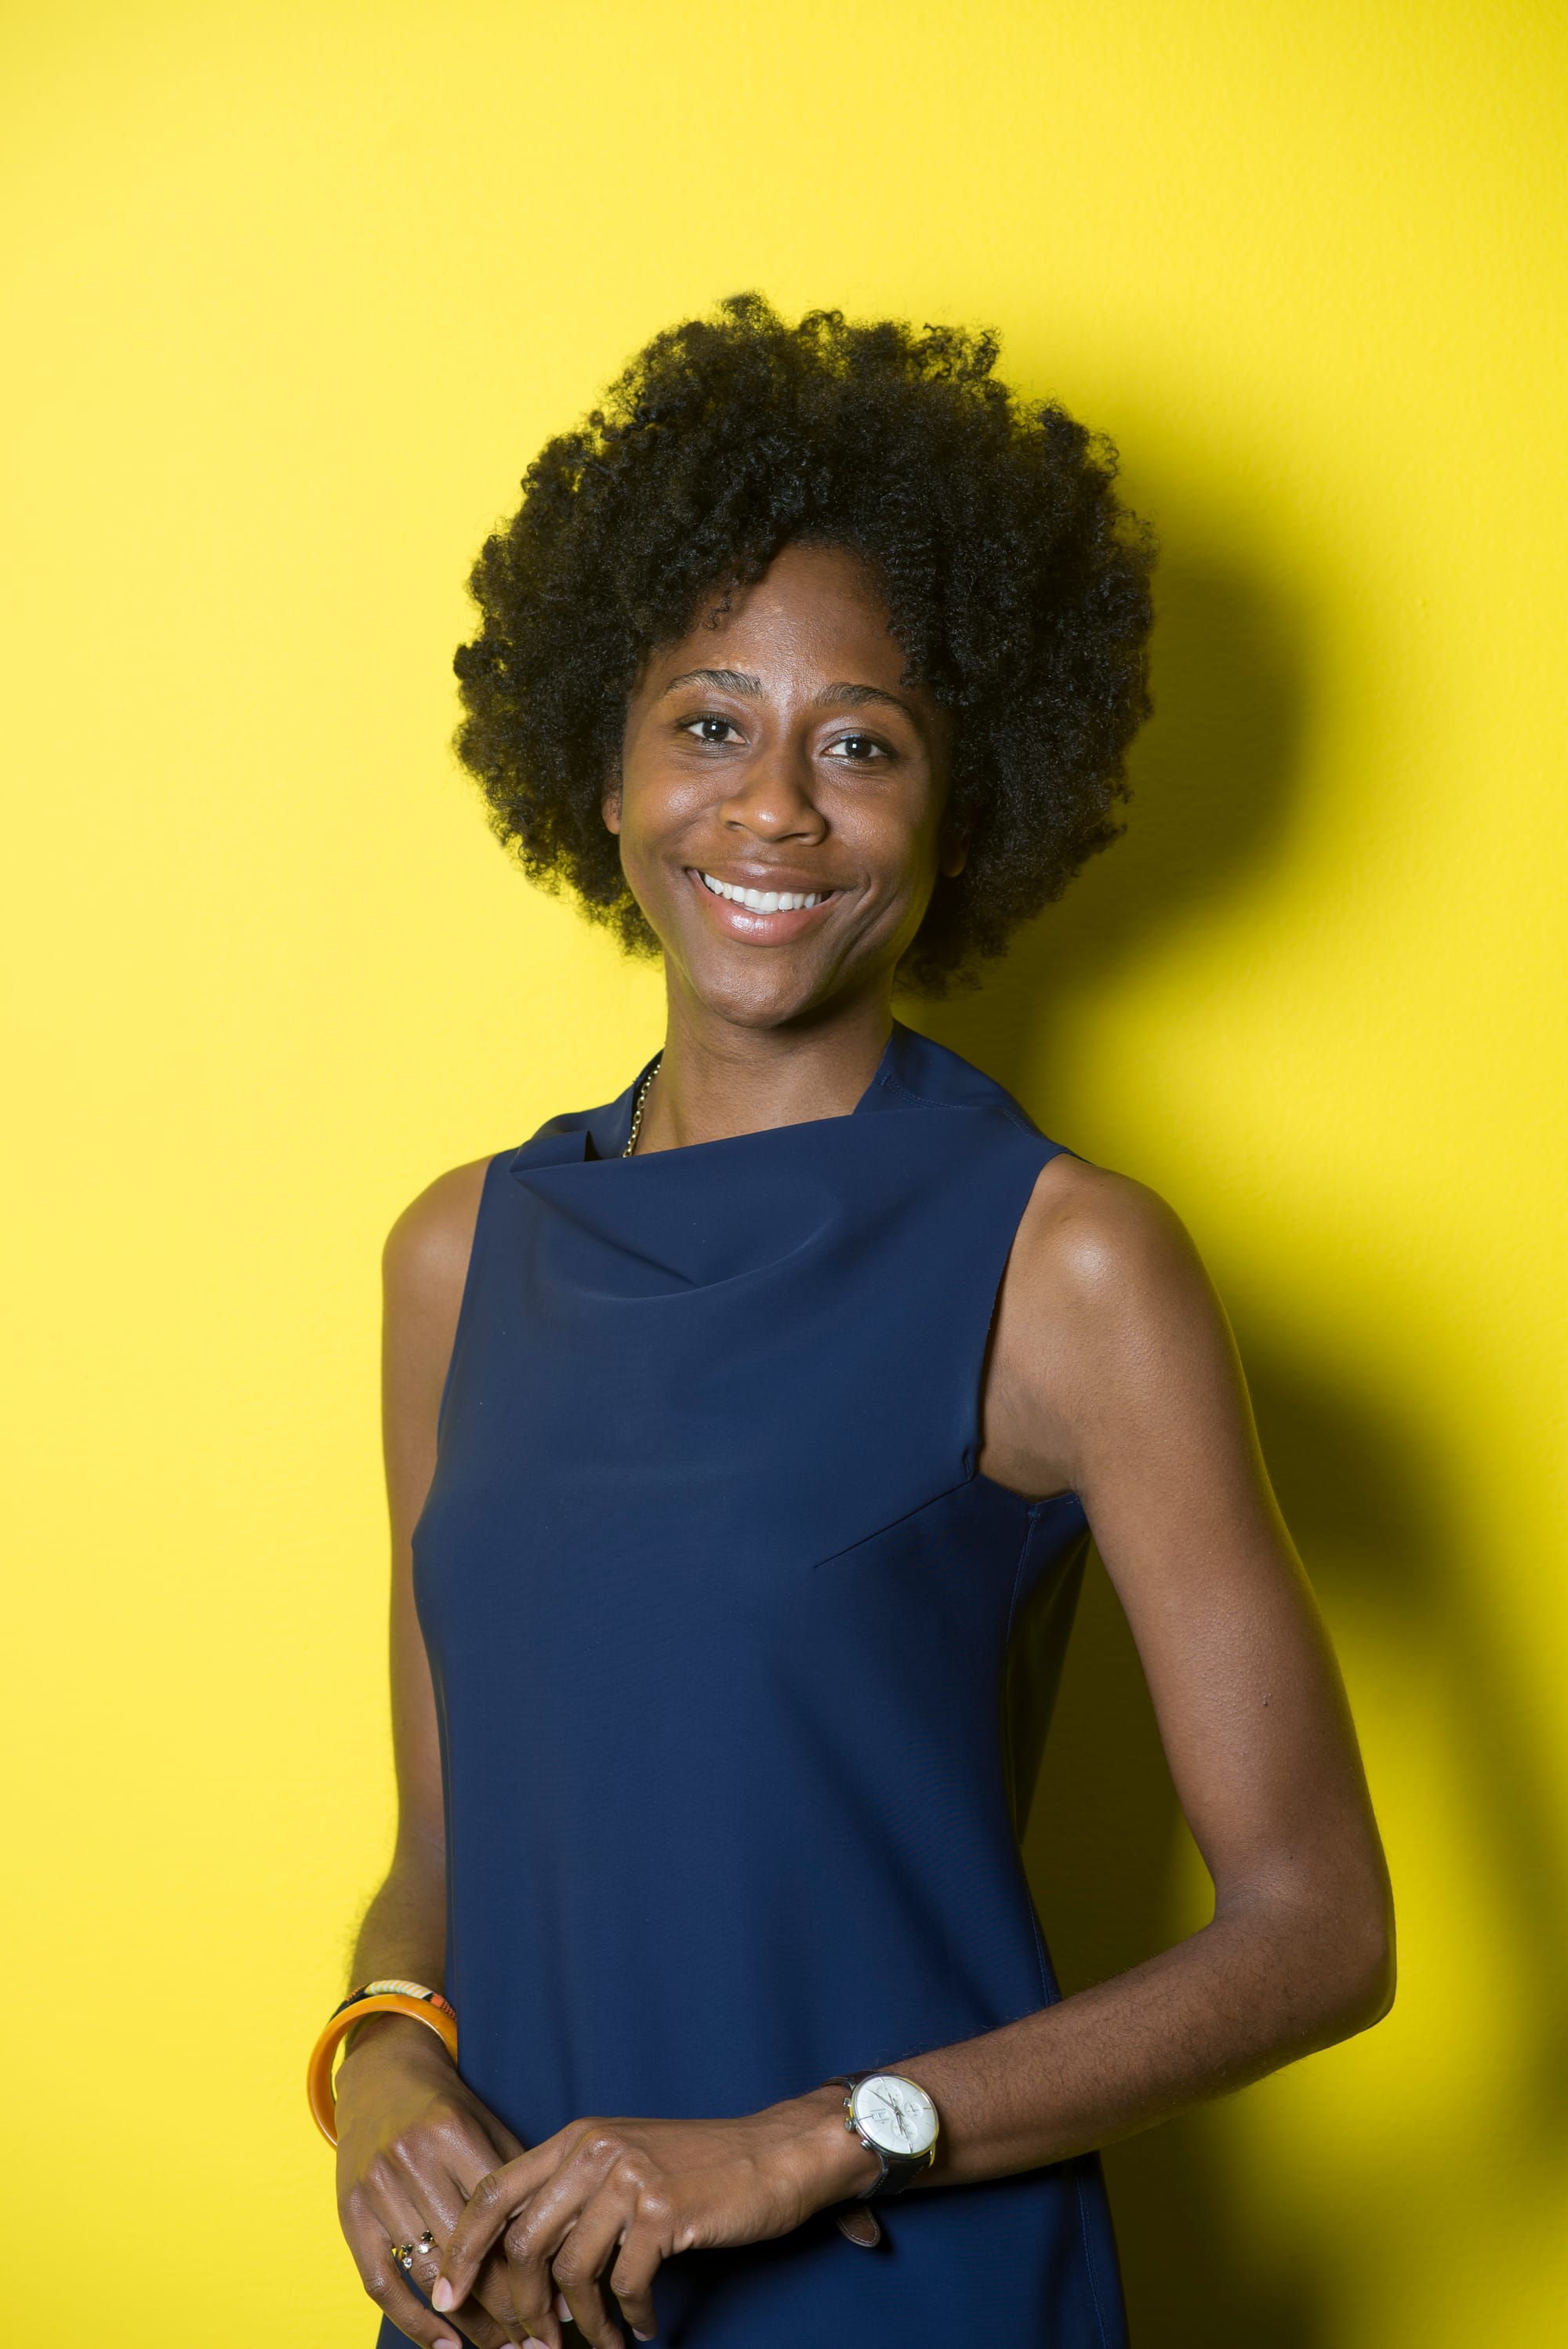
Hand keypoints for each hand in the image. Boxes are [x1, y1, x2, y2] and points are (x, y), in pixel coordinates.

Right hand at [334, 2016, 542, 2347]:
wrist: (381, 2076)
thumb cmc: (447, 2108)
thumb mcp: (488, 2126)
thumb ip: (519, 2178)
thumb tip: (563, 2248)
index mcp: (453, 2133)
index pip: (498, 2218)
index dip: (530, 2269)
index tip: (560, 2307)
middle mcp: (410, 2159)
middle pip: (464, 2252)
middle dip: (505, 2306)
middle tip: (537, 2341)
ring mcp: (375, 2188)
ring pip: (426, 2273)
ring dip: (467, 2322)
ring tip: (502, 2347)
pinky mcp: (349, 2213)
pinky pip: (380, 2282)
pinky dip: (412, 2321)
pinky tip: (445, 2346)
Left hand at [432, 2088, 879, 2348]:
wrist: (778, 2153)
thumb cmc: (701, 2165)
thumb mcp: (625, 2162)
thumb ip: (574, 2196)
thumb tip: (522, 2263)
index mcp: (578, 2138)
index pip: (495, 2192)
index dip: (463, 2248)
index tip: (448, 2295)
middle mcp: (595, 2150)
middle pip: (524, 2244)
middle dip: (524, 2308)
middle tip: (538, 2344)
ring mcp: (628, 2178)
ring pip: (571, 2273)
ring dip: (584, 2324)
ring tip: (604, 2341)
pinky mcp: (663, 2211)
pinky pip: (623, 2285)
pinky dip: (629, 2316)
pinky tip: (644, 2324)